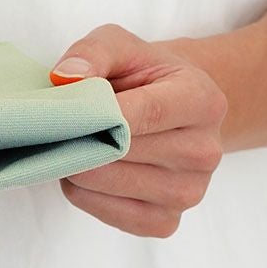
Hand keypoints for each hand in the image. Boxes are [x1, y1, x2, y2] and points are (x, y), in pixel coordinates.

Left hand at [52, 24, 227, 237]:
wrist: (168, 109)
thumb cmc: (140, 75)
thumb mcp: (119, 45)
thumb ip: (92, 53)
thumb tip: (65, 78)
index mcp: (203, 101)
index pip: (145, 113)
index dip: (98, 114)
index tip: (64, 111)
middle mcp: (205, 151)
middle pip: (121, 152)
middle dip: (79, 137)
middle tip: (61, 124)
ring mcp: (189, 192)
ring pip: (106, 183)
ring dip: (76, 165)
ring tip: (79, 143)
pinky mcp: (166, 222)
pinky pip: (106, 212)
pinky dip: (83, 193)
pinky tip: (89, 170)